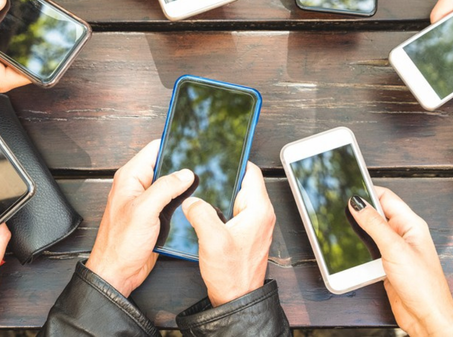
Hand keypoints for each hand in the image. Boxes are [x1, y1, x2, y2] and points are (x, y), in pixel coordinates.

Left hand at [85, 140, 195, 296]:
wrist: (118, 272)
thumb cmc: (121, 243)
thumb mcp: (144, 210)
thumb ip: (165, 188)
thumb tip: (186, 173)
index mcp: (130, 177)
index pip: (155, 149)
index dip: (173, 144)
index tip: (192, 141)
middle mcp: (138, 186)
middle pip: (166, 166)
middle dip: (183, 166)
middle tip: (204, 166)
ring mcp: (147, 202)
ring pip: (172, 185)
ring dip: (184, 186)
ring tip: (203, 185)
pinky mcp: (155, 216)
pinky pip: (172, 202)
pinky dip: (183, 202)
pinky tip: (194, 203)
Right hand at [182, 163, 274, 306]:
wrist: (236, 299)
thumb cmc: (231, 274)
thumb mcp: (212, 240)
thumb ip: (201, 213)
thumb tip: (191, 200)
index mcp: (259, 209)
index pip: (251, 172)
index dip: (235, 160)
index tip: (220, 153)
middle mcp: (261, 214)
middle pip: (243, 183)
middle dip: (224, 177)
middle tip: (204, 173)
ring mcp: (255, 224)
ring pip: (237, 197)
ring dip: (221, 194)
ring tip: (202, 192)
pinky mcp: (246, 233)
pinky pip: (234, 211)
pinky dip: (221, 208)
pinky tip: (206, 212)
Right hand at [348, 187, 452, 336]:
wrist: (427, 317)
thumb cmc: (423, 286)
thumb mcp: (395, 249)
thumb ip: (375, 224)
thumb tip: (358, 203)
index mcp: (411, 224)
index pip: (386, 197)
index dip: (367, 191)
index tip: (347, 189)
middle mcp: (403, 235)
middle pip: (376, 214)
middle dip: (359, 212)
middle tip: (339, 209)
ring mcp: (395, 250)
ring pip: (371, 233)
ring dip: (358, 233)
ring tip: (343, 231)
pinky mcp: (387, 265)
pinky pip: (369, 251)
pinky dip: (359, 251)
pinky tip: (352, 253)